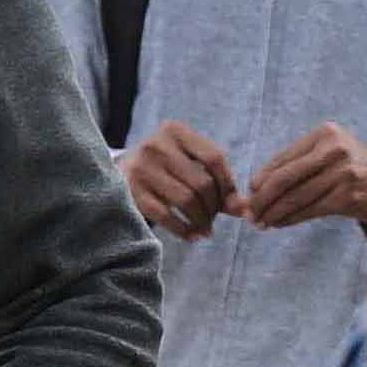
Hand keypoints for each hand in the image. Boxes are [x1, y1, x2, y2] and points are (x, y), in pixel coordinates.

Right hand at [121, 120, 244, 242]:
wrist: (122, 172)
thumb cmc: (167, 168)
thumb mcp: (191, 164)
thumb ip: (219, 183)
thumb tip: (245, 209)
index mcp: (175, 131)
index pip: (214, 158)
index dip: (228, 185)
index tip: (231, 203)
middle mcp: (156, 145)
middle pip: (202, 183)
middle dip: (214, 207)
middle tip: (214, 219)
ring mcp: (142, 168)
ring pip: (186, 200)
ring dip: (202, 220)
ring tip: (206, 228)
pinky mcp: (132, 192)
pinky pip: (166, 216)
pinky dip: (184, 230)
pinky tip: (192, 236)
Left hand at [246, 124, 366, 230]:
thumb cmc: (352, 169)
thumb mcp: (329, 154)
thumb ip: (298, 164)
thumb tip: (256, 187)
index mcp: (326, 134)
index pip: (284, 157)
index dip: (262, 177)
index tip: (249, 193)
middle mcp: (336, 149)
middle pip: (287, 177)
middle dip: (263, 198)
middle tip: (250, 213)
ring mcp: (344, 172)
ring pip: (297, 196)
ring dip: (275, 212)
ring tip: (261, 222)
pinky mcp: (349, 196)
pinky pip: (311, 210)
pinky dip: (291, 218)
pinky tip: (280, 224)